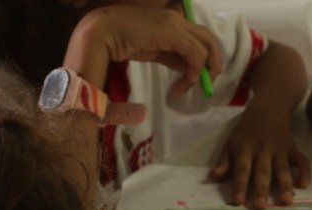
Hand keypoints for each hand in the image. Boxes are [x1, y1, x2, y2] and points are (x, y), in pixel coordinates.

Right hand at [76, 5, 223, 96]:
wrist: (99, 32)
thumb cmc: (120, 42)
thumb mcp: (153, 51)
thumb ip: (171, 57)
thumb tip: (188, 71)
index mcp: (172, 22)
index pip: (199, 40)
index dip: (202, 62)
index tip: (192, 81)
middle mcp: (177, 19)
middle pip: (209, 40)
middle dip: (212, 64)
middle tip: (204, 85)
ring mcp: (175, 23)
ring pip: (207, 46)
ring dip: (204, 71)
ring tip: (188, 88)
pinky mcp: (172, 32)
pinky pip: (196, 54)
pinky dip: (195, 72)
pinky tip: (182, 85)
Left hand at [209, 107, 311, 208]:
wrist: (269, 107)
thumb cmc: (246, 130)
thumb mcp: (231, 142)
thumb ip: (224, 161)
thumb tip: (213, 178)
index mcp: (245, 148)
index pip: (241, 169)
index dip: (239, 185)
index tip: (238, 201)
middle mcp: (263, 150)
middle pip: (262, 171)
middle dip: (261, 189)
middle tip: (261, 207)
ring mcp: (280, 149)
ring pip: (282, 169)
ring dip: (285, 185)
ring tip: (286, 201)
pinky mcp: (293, 148)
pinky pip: (301, 160)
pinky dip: (305, 172)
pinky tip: (304, 185)